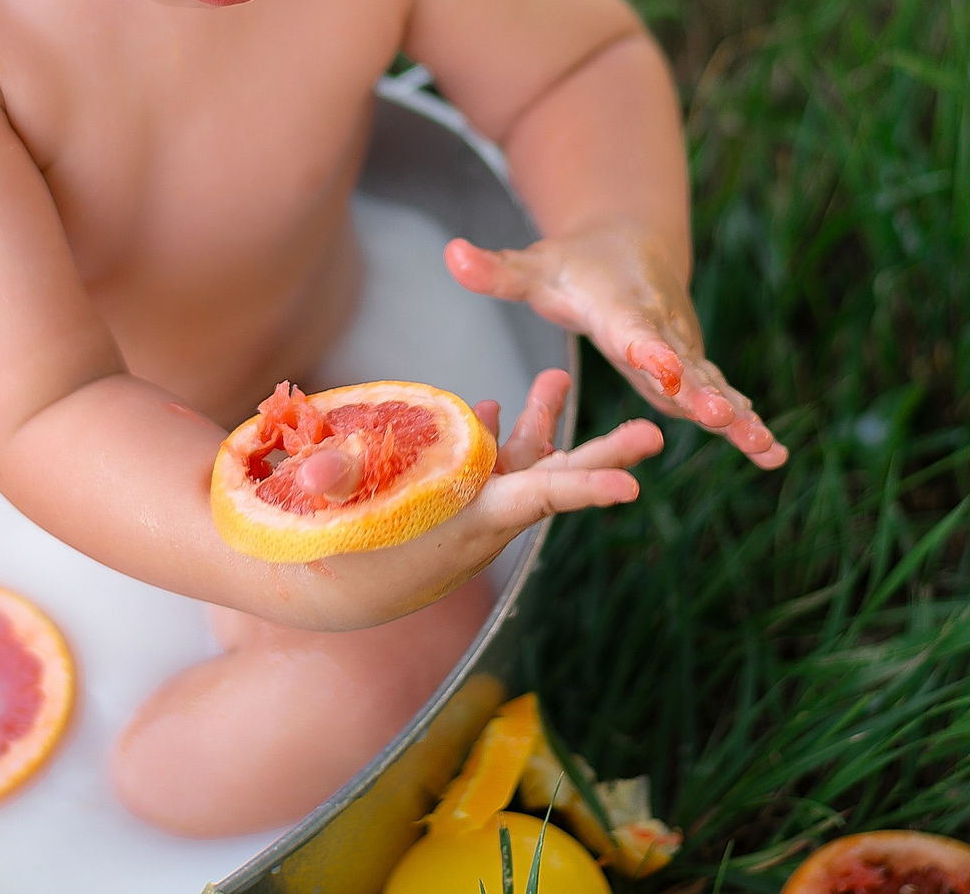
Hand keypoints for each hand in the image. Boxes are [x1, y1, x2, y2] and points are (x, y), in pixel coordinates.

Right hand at [300, 369, 661, 626]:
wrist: (314, 592)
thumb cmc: (328, 559)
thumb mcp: (330, 517)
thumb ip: (331, 484)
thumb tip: (318, 468)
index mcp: (468, 525)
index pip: (541, 503)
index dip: (585, 488)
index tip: (632, 486)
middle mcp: (481, 516)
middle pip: (556, 481)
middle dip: (604, 455)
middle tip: (655, 432)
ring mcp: (467, 507)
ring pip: (522, 462)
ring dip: (542, 422)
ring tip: (556, 377)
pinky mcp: (449, 502)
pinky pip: (488, 463)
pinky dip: (496, 434)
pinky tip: (498, 409)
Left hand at [447, 223, 786, 468]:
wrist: (632, 247)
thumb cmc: (573, 266)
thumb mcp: (532, 267)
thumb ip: (495, 271)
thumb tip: (450, 254)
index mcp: (619, 307)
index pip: (633, 329)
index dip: (647, 349)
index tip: (663, 366)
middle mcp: (658, 329)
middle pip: (681, 364)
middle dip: (701, 392)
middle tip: (722, 417)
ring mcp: (681, 351)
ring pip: (711, 385)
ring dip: (737, 415)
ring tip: (766, 447)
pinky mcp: (692, 370)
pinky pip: (721, 396)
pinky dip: (747, 422)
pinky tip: (773, 455)